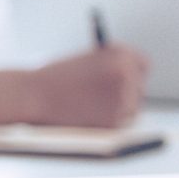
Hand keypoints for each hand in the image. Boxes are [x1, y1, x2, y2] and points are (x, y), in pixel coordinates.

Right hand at [21, 43, 147, 127]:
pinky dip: (109, 122)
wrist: (35, 95)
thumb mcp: (88, 60)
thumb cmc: (56, 77)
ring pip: (133, 108)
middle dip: (128, 93)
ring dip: (119, 109)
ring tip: (92, 105)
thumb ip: (111, 65)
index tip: (129, 79)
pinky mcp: (114, 120)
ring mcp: (122, 97)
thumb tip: (131, 79)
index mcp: (120, 54)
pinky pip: (121, 123)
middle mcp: (126, 73)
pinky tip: (88, 115)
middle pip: (140, 87)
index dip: (134, 73)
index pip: (143, 64)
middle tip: (109, 98)